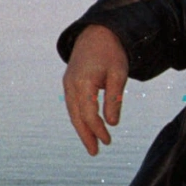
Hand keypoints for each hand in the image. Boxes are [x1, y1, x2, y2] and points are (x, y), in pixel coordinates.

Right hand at [63, 24, 128, 155]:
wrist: (97, 32)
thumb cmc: (111, 53)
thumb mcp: (118, 74)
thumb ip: (114, 99)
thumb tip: (112, 124)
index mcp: (83, 82)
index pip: (89, 114)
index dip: (98, 130)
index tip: (108, 141)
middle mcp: (71, 84)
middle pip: (76, 116)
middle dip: (85, 135)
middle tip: (95, 152)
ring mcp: (67, 83)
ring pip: (72, 112)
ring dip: (81, 128)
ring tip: (91, 143)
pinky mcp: (69, 81)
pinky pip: (72, 104)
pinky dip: (78, 117)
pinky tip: (86, 125)